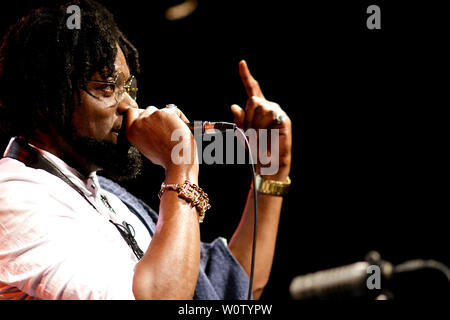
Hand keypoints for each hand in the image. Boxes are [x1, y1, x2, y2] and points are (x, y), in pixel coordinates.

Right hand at [125, 105, 198, 177]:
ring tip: (172, 132)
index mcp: (131, 132)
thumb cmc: (165, 157)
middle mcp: (138, 123)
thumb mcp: (146, 148)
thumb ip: (143, 134)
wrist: (177, 160)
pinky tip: (179, 129)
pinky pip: (173, 110)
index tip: (150, 120)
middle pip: (148, 110)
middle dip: (157, 117)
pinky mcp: (164, 113)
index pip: (131, 113)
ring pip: (160, 109)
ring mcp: (151, 116)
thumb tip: (149, 123)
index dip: (141, 114)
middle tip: (165, 129)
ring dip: (167, 117)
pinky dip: (179, 117)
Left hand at [230, 60, 291, 179]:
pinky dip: (262, 126)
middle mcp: (268, 107)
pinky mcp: (282, 118)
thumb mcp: (243, 133)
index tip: (241, 63)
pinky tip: (266, 135)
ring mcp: (276, 112)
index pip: (252, 89)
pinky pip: (267, 113)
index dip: (246, 76)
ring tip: (259, 136)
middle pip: (251, 100)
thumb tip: (234, 106)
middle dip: (247, 118)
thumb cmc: (256, 149)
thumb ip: (239, 120)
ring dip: (254, 123)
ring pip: (257, 106)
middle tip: (251, 133)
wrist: (268, 164)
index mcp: (258, 109)